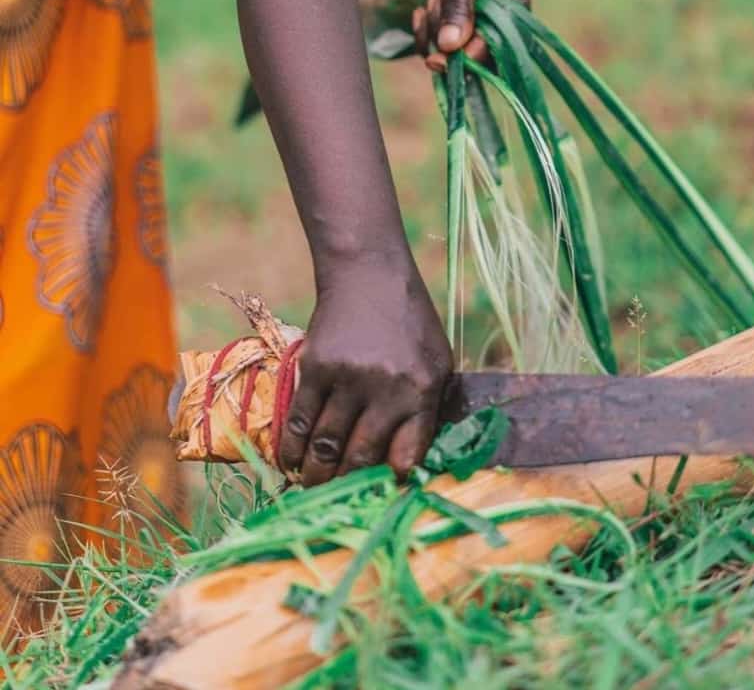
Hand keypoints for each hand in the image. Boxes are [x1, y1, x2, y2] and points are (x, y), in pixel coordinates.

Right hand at [279, 260, 452, 486]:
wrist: (369, 275)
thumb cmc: (409, 322)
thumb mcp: (437, 361)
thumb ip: (428, 408)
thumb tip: (408, 462)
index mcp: (421, 389)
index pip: (408, 453)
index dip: (393, 481)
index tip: (381, 495)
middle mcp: (385, 388)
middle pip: (361, 455)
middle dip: (347, 487)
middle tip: (337, 503)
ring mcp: (348, 377)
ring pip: (327, 444)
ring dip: (316, 475)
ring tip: (313, 489)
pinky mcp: (316, 367)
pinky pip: (300, 420)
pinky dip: (292, 447)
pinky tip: (291, 461)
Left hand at [413, 0, 529, 70]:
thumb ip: (458, 9)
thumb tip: (450, 46)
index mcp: (515, 10)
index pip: (497, 47)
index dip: (469, 55)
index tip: (441, 53)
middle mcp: (501, 26)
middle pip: (476, 59)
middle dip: (446, 43)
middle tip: (430, 9)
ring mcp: (479, 31)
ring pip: (454, 56)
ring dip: (433, 34)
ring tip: (430, 0)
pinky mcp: (460, 33)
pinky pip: (440, 49)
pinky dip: (425, 35)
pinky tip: (419, 12)